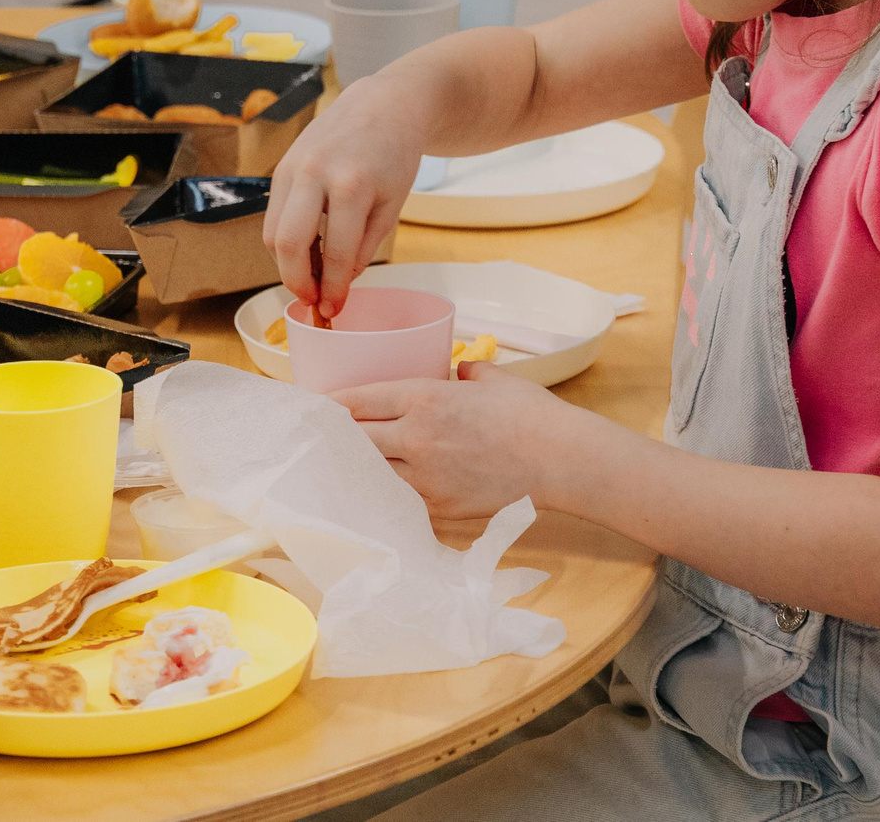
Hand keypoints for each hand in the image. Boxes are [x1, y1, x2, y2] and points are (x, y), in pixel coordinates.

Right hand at [262, 75, 431, 314]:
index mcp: (352, 185)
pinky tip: (307, 250)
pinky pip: (273, 215)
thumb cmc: (394, 156)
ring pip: (271, 232)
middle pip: (286, 244)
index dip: (334, 289)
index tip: (334, 310)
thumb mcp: (391, 205)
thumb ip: (364, 247)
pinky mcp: (281, 167)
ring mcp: (292, 167)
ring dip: (287, 264)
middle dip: (296, 282)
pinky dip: (285, 240)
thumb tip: (338, 283)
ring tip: (312, 276)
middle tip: (313, 300)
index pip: (336, 253)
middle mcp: (315, 174)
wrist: (383, 105)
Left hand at [334, 364, 571, 520]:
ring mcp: (427, 477)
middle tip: (323, 436)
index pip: (359, 401)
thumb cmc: (530, 415)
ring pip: (373, 474)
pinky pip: (401, 500)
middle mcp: (417, 438)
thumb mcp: (493, 379)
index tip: (317, 405)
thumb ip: (466, 372)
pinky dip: (388, 494)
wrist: (562, 460)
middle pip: (356, 440)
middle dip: (337, 437)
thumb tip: (459, 372)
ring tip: (342, 466)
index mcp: (424, 399)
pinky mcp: (441, 507)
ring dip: (358, 469)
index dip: (332, 404)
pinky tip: (379, 491)